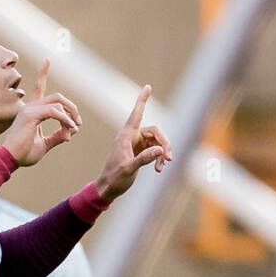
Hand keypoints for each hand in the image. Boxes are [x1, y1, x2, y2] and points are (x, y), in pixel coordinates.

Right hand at [2, 58, 81, 166]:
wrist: (10, 160)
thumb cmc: (23, 154)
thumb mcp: (44, 145)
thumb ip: (56, 136)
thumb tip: (70, 132)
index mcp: (32, 111)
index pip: (39, 87)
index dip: (42, 72)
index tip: (47, 59)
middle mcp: (30, 107)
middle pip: (56, 97)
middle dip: (71, 107)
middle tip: (78, 122)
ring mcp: (30, 109)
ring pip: (58, 103)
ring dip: (70, 116)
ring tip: (73, 129)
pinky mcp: (31, 115)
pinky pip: (55, 112)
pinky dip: (65, 120)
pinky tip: (69, 129)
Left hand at [94, 85, 171, 201]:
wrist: (107, 189)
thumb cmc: (114, 179)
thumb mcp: (129, 169)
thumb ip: (144, 159)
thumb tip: (160, 150)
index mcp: (126, 136)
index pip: (136, 114)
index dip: (142, 100)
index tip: (148, 87)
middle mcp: (131, 137)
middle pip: (155, 132)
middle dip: (164, 144)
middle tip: (168, 159)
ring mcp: (136, 144)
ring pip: (156, 142)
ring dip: (162, 153)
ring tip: (161, 168)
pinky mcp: (139, 152)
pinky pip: (154, 150)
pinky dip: (158, 158)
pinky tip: (159, 169)